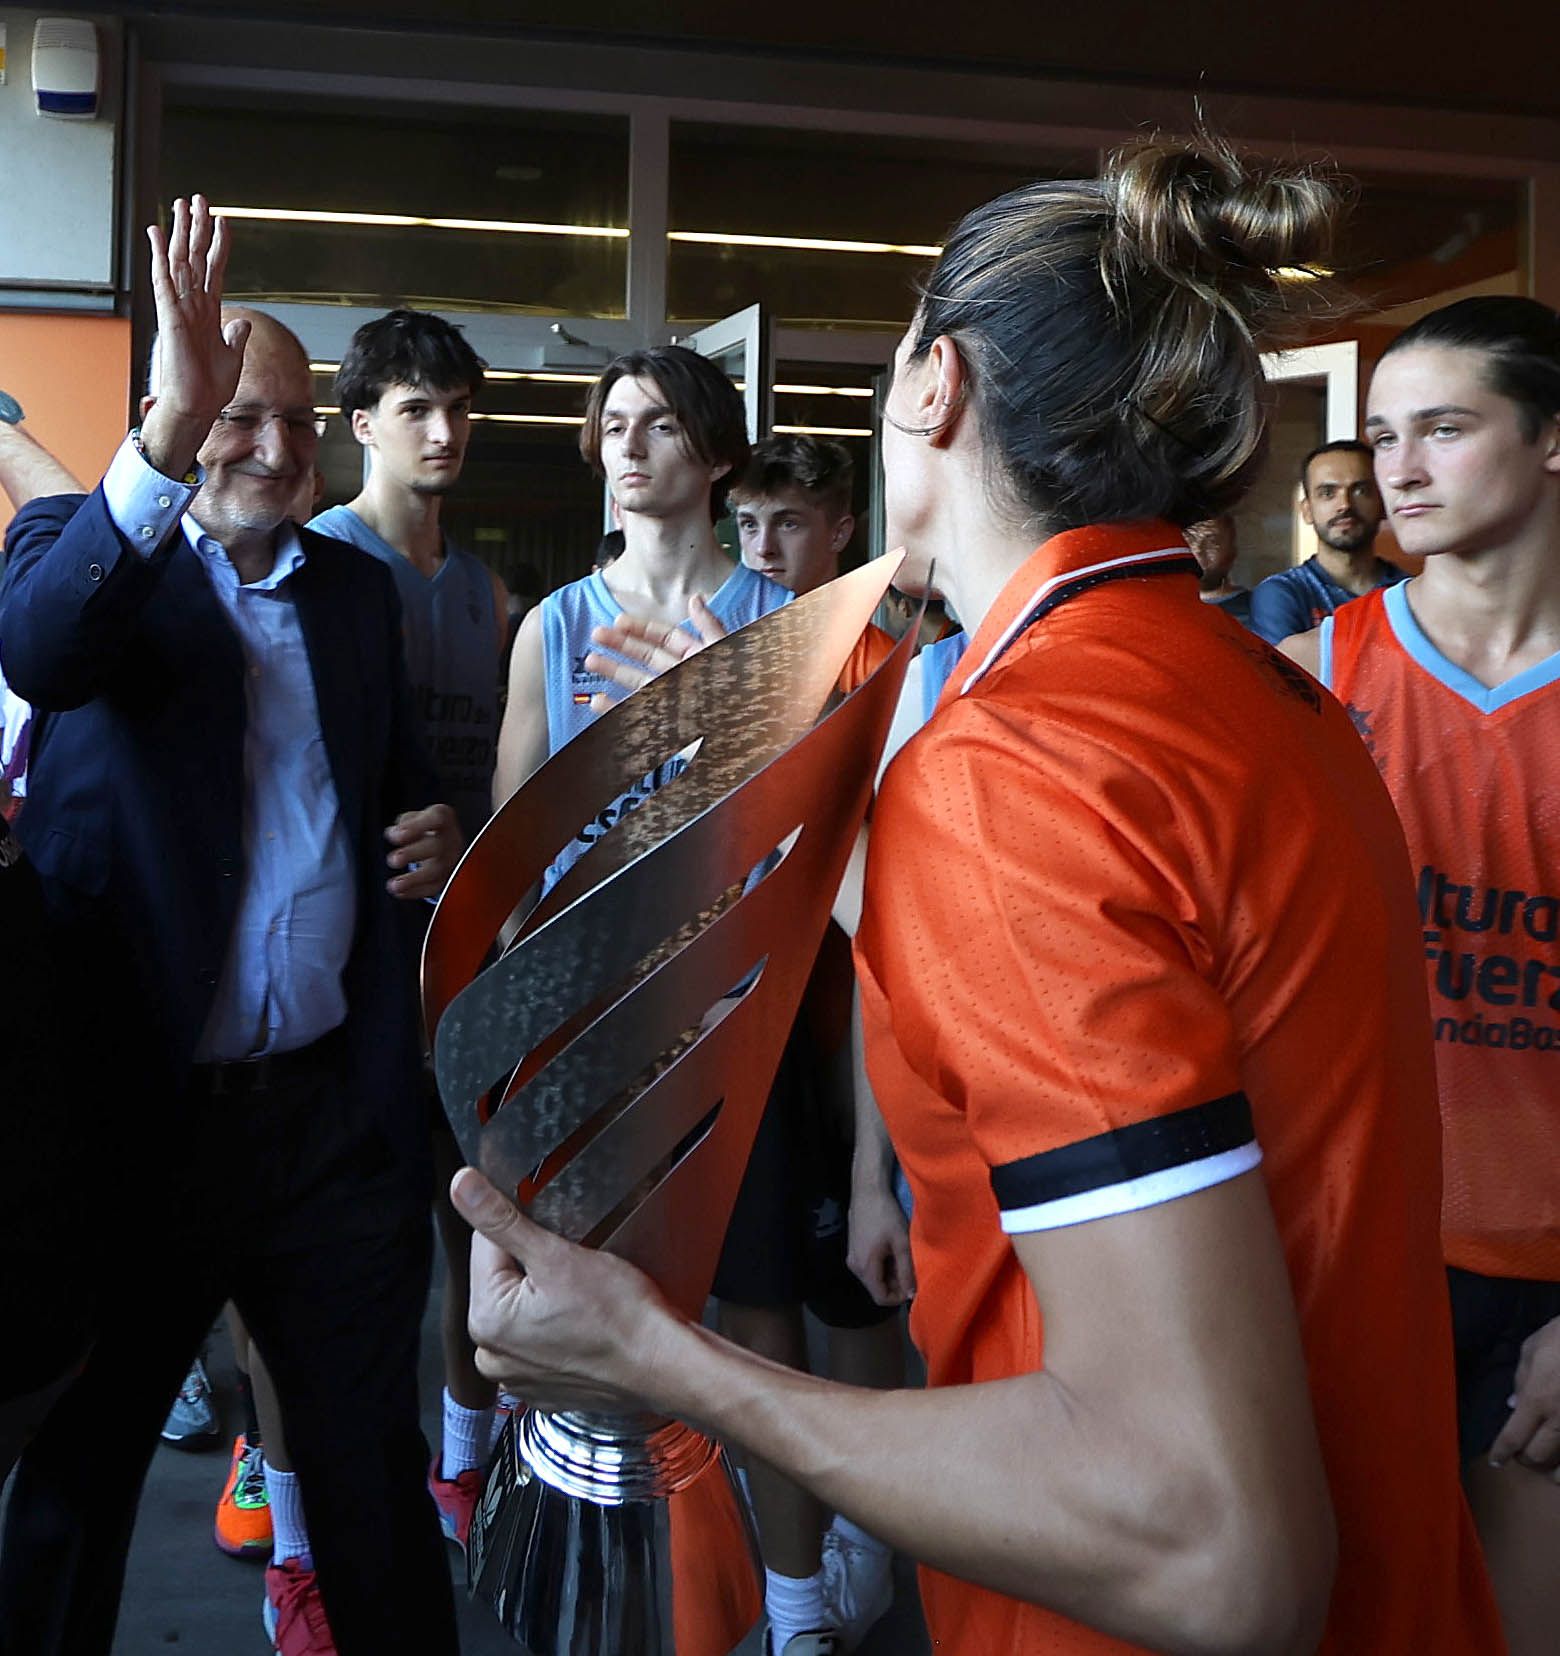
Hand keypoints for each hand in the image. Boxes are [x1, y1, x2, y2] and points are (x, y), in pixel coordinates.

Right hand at [140, 195, 250, 478]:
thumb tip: (243, 322)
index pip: (214, 269)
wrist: (199, 405)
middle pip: (195, 257)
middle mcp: (192, 304)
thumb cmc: (212, 385)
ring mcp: (180, 307)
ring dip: (180, 231)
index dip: (218, 244)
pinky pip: (163, 279)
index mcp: (209, 312)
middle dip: (196, 227)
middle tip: (198, 198)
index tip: (223, 221)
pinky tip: (156, 232)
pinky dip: (159, 254)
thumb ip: (236, 335)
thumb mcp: (232, 354)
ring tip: (182, 203)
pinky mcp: (169, 315)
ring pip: (179, 260)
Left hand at [384, 802, 461, 898]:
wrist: (446, 843)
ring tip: (394, 885)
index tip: (397, 835)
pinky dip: (415, 891)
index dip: (416, 826)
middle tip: (394, 859)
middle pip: (437, 846)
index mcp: (443, 818)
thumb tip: (395, 833)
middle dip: (414, 854)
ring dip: (414, 879)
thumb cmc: (426, 827)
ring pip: (437, 871)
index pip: (436, 818)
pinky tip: (400, 892)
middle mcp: (451, 839)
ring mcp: (452, 861)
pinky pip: (434, 887)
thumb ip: (405, 823)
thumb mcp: (416, 817)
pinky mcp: (448, 879)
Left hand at [451, 1167, 683, 1411]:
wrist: (663, 1365)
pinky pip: (537, 1341)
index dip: (524, 1232)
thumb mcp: (556, 1255)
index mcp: (485, 1321)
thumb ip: (501, 1219)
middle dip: (532, 1266)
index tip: (556, 1239)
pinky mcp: (541, 1388)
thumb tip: (463, 1186)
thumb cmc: (620, 1316)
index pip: (485, 1247)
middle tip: (574, 1269)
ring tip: (582, 1298)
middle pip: (501, 1281)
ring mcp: (517, 1378)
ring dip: (543, 1297)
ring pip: (520, 1310)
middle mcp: (492, 1357)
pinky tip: (583, 1324)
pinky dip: (555, 1328)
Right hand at [583, 594, 727, 713]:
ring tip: (591, 660)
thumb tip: (695, 599)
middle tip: (596, 635)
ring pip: (638, 682)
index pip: (666, 637)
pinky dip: (616, 709)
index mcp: (699, 656)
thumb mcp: (726, 652)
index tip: (618, 621)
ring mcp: (673, 699)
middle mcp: (684, 676)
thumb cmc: (741, 691)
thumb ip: (710, 627)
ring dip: (614, 671)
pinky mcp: (666, 723)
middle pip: (646, 657)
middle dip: (620, 646)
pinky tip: (599, 700)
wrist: (749, 729)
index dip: (641, 628)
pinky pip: (637, 714)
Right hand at [847, 1180, 915, 1306]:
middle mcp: (854, 1266)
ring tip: (903, 1257)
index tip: (913, 1286)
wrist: (867, 1190)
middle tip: (911, 1270)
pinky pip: (868, 1265)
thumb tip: (911, 1294)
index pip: (881, 1298)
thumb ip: (906, 1271)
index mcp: (865, 1268)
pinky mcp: (853, 1247)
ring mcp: (852, 1257)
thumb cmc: (886, 1215)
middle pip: (876, 1288)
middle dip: (895, 1284)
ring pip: (873, 1276)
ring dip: (889, 1273)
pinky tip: (892, 1249)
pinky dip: (882, 1264)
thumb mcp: (901, 1243)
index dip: (898, 1297)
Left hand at [1490, 1313, 1559, 1475]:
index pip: (1512, 1437)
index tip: (1496, 1461)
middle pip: (1537, 1456)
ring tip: (1548, 1467)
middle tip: (1521, 1453)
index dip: (1501, 1453)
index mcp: (1537, 1399)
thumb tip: (1513, 1406)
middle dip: (1525, 1458)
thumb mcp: (1531, 1351)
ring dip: (1553, 1470)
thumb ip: (1520, 1381)